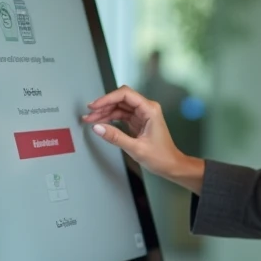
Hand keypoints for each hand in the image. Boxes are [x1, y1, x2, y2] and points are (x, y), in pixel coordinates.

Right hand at [82, 86, 202, 192]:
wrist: (171, 165)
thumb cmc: (160, 157)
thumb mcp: (136, 148)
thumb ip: (115, 137)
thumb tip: (97, 127)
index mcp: (150, 110)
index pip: (125, 94)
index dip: (108, 98)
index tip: (94, 106)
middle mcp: (146, 108)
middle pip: (121, 99)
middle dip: (104, 105)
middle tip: (89, 114)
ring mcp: (142, 114)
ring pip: (120, 107)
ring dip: (105, 112)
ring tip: (90, 119)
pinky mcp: (138, 121)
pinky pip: (121, 115)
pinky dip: (110, 118)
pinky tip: (101, 123)